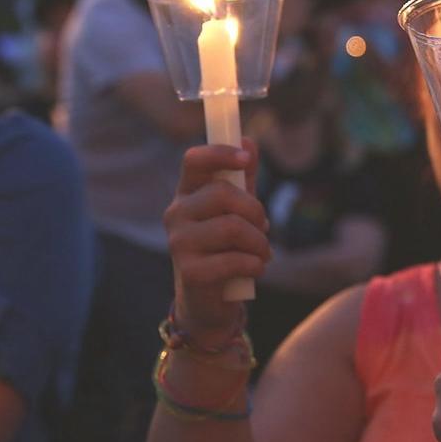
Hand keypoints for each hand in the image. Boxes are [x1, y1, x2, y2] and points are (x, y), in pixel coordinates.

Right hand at [164, 141, 270, 340]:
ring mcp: (179, 243)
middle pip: (223, 194)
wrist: (210, 301)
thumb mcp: (237, 210)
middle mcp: (176, 214)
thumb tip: (248, 140)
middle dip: (256, 211)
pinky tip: (254, 269)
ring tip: (262, 253)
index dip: (221, 154)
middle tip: (264, 229)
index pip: (194, 159)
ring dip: (260, 243)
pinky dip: (255, 265)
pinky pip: (235, 260)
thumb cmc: (225, 248)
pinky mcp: (190, 272)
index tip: (246, 159)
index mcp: (187, 194)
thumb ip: (243, 178)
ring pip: (233, 228)